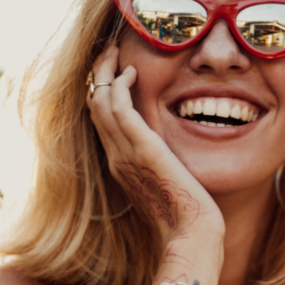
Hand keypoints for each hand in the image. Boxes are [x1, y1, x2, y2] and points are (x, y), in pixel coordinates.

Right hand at [86, 47, 224, 249]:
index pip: (101, 120)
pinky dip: (120, 85)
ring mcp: (126, 153)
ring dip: (105, 71)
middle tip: (110, 50)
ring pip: (99, 102)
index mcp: (121, 165)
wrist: (191, 235)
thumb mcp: (167, 186)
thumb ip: (161, 168)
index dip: (102, 91)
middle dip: (98, 74)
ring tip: (117, 51)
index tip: (115, 70)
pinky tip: (133, 72)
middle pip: (93, 105)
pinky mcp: (143, 149)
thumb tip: (170, 159)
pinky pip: (119, 109)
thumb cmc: (186, 217)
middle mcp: (116, 157)